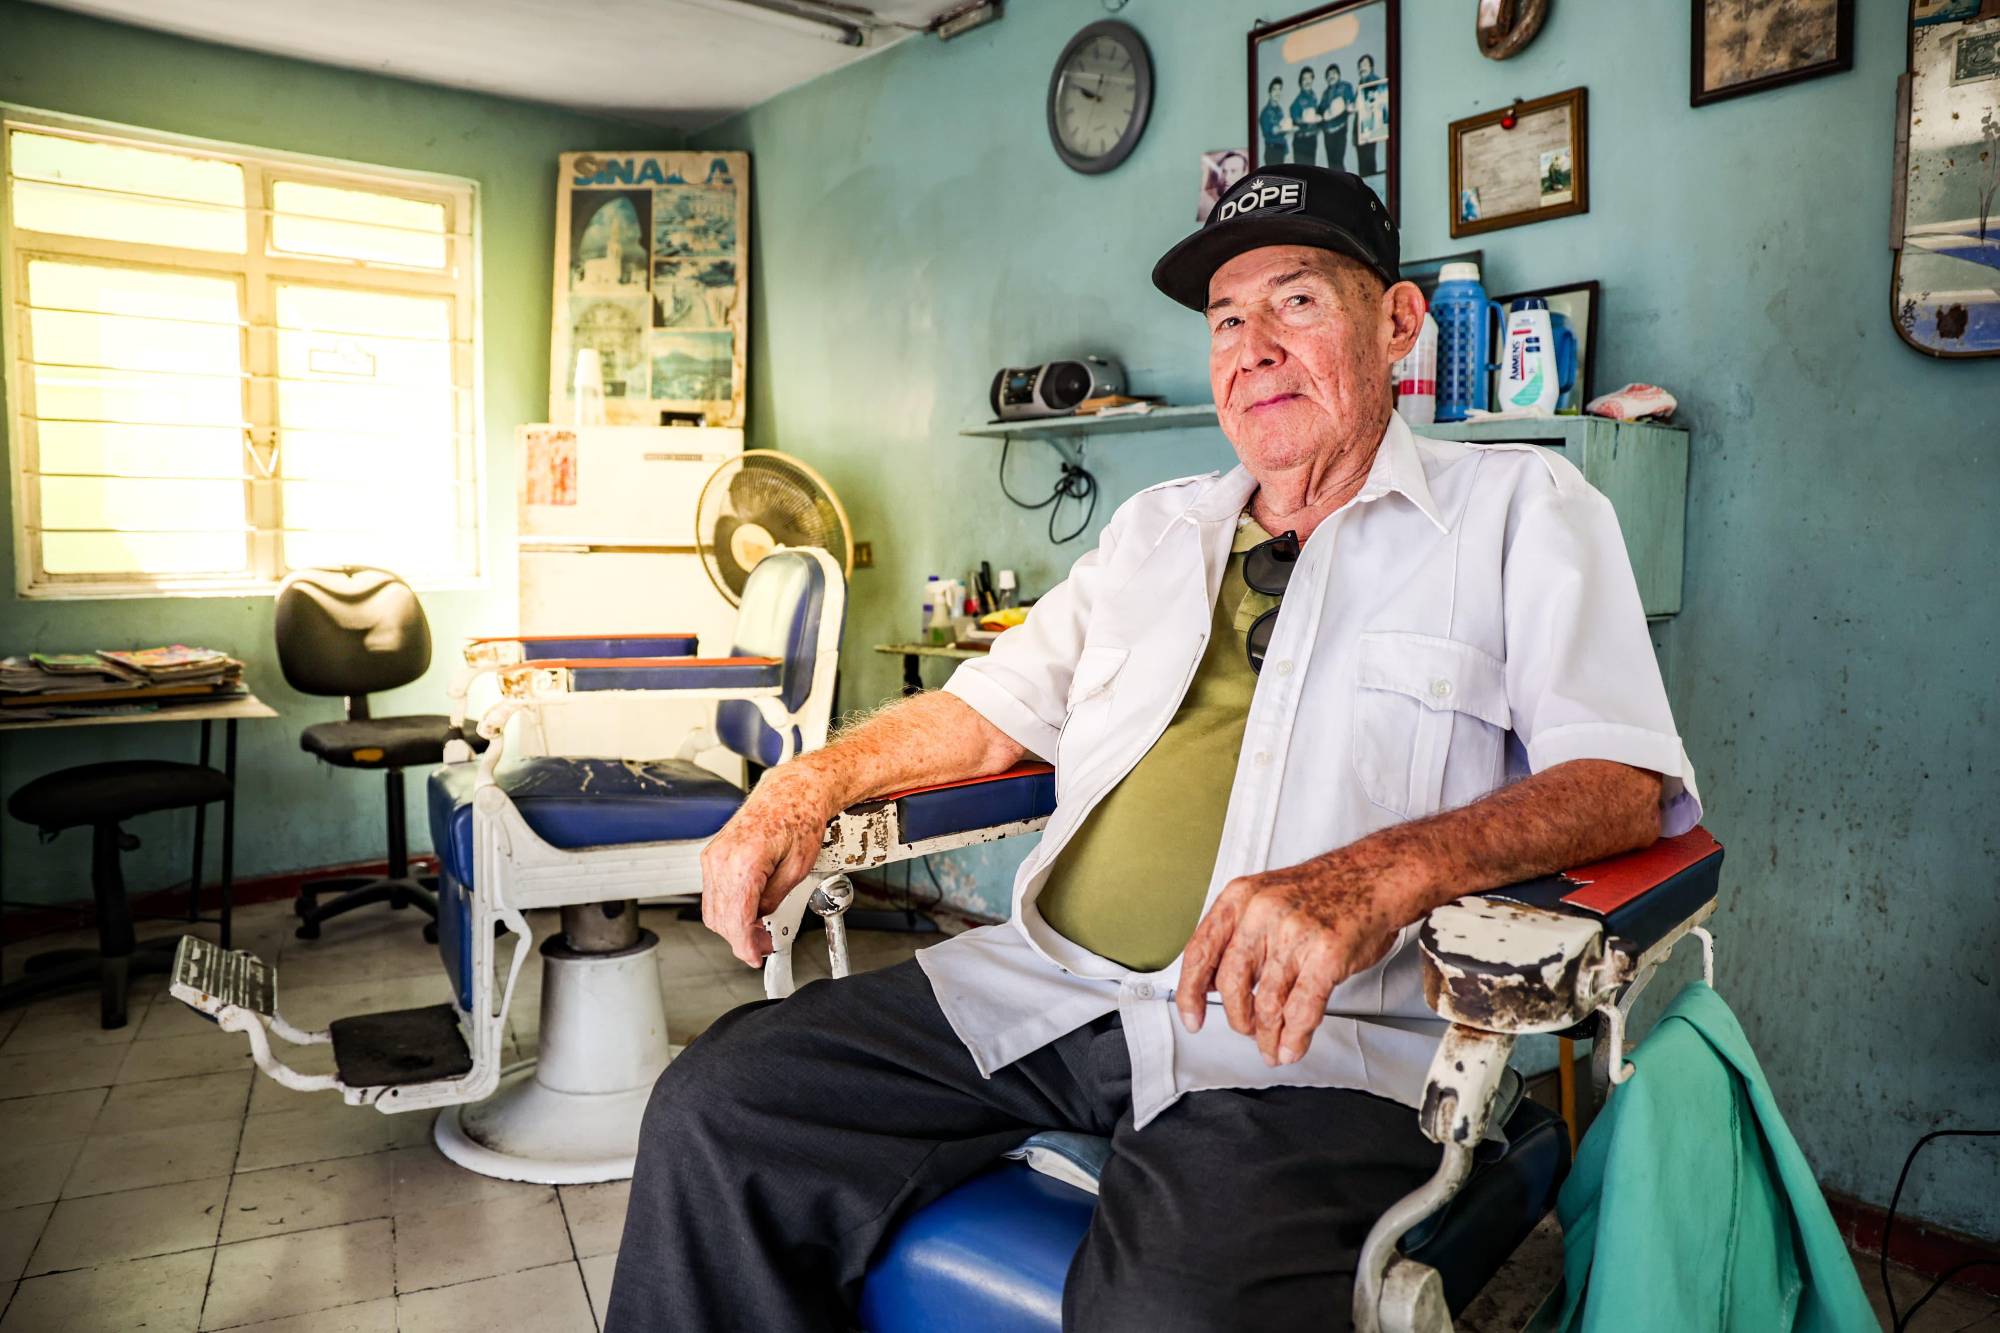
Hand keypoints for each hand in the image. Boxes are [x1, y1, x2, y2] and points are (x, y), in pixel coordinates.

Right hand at [700, 766, 839, 966]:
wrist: (791, 791)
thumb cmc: (799, 818)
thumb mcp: (798, 867)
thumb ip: (775, 898)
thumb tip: (761, 919)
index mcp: (743, 862)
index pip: (735, 919)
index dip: (745, 946)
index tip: (755, 958)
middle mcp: (721, 859)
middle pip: (720, 919)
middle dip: (740, 939)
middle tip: (764, 946)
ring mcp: (713, 856)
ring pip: (712, 909)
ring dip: (733, 925)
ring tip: (759, 929)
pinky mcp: (713, 855)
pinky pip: (713, 893)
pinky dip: (728, 908)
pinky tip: (749, 911)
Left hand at [1175, 851, 1407, 1065]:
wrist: (1373, 877)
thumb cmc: (1322, 891)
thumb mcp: (1265, 896)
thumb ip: (1237, 934)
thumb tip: (1210, 982)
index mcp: (1240, 898)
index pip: (1200, 952)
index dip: (1191, 993)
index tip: (1192, 1017)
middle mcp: (1262, 914)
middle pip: (1231, 984)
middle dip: (1238, 1018)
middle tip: (1247, 1029)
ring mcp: (1294, 935)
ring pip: (1268, 1004)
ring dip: (1268, 1036)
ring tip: (1272, 1047)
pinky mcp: (1326, 956)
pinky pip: (1302, 1010)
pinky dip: (1294, 1037)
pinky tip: (1291, 1047)